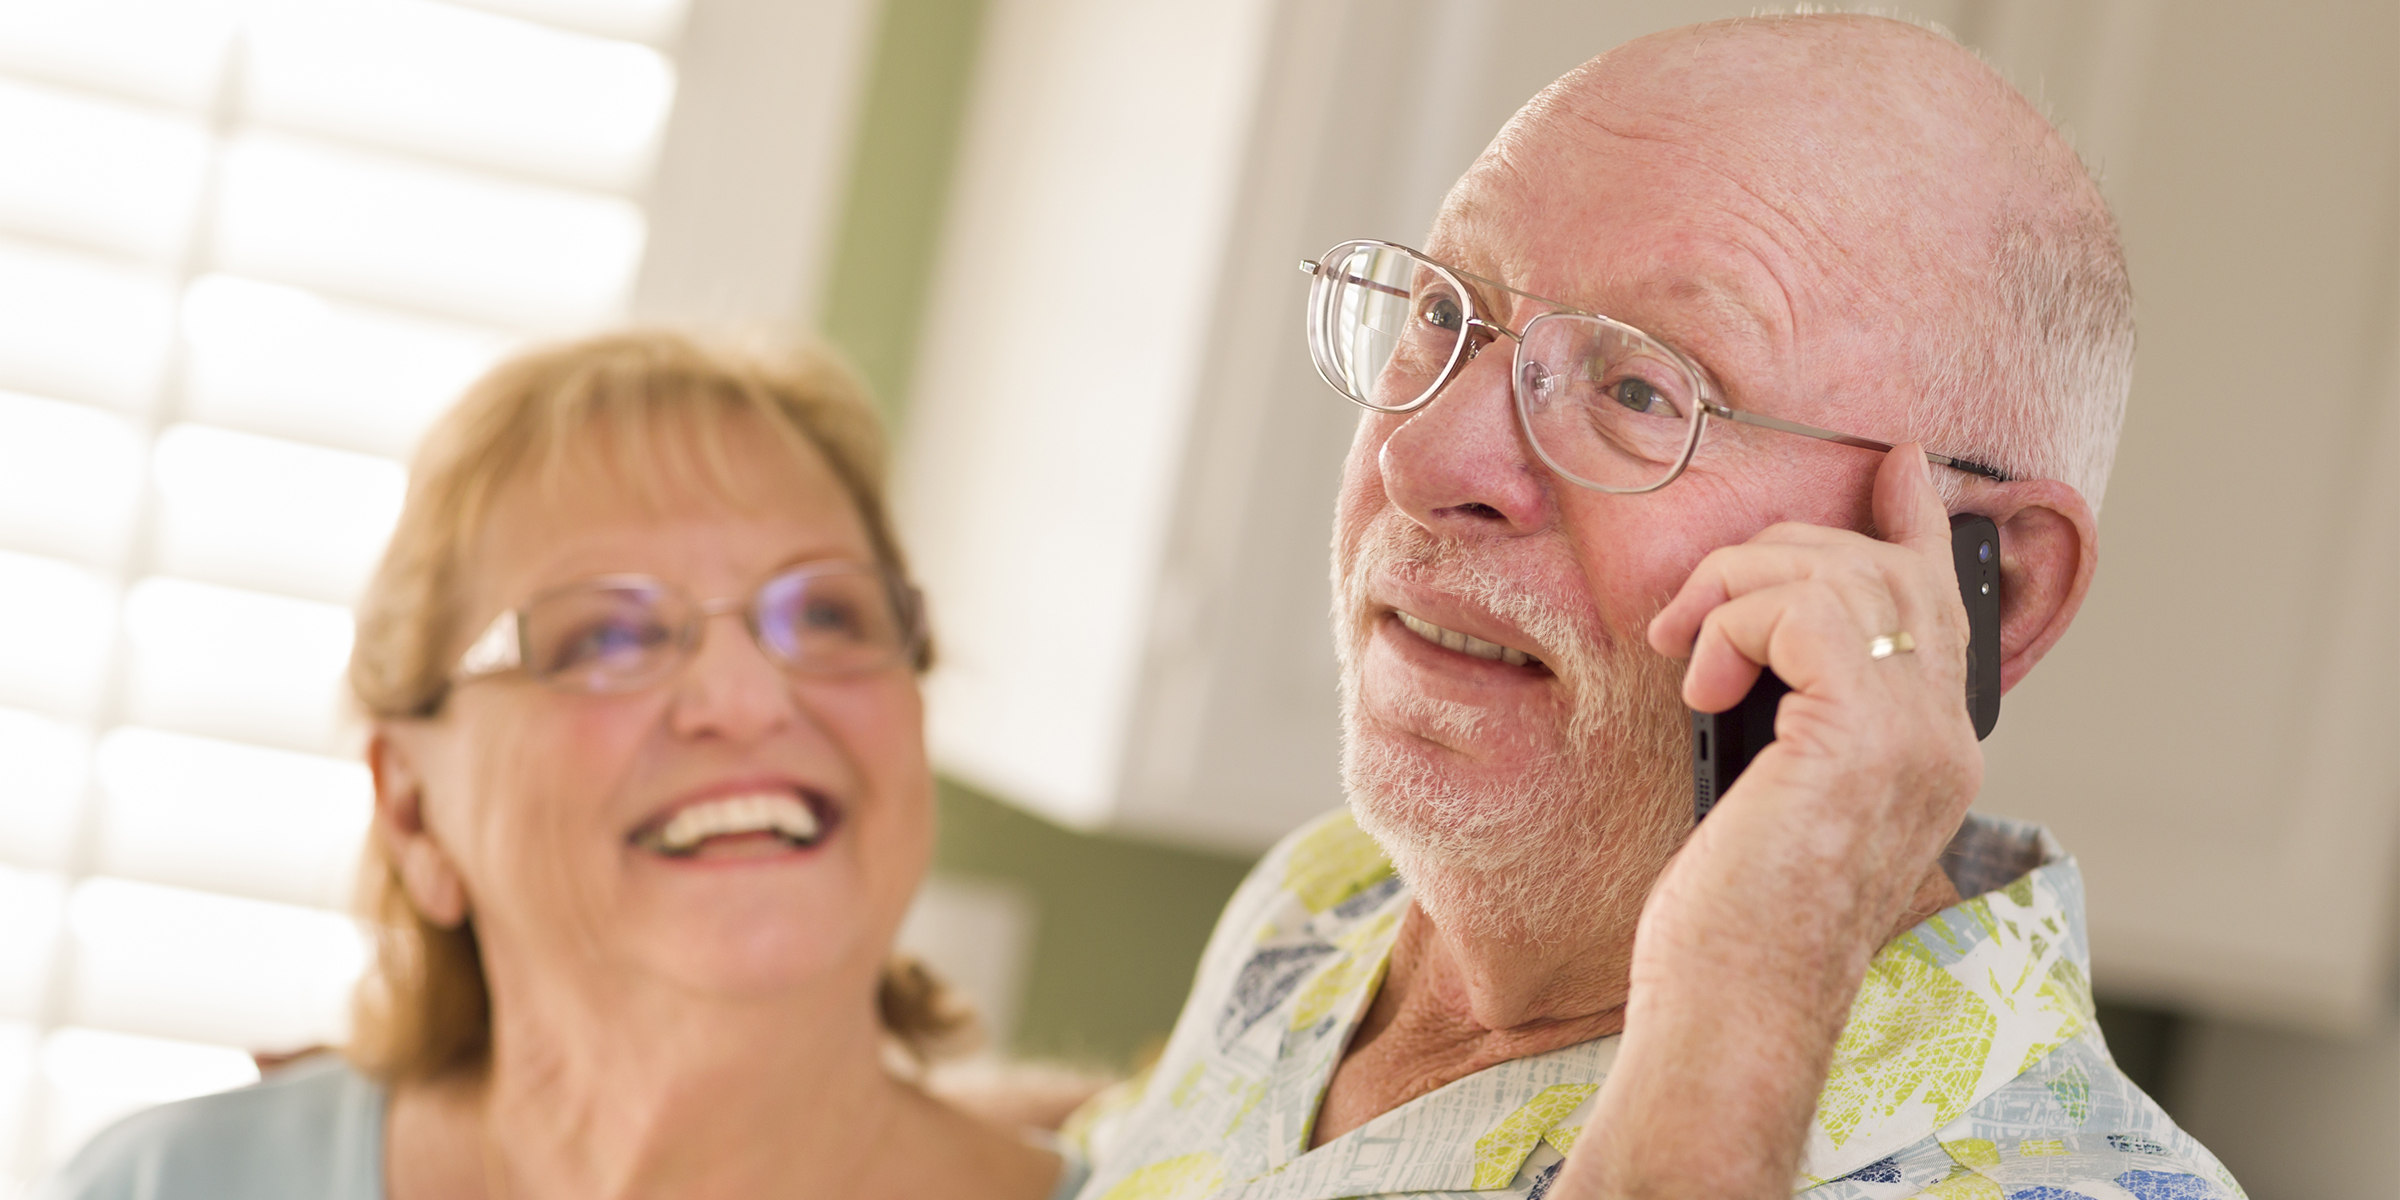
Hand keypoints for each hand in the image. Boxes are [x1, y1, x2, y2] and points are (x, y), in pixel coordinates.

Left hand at [1553, 445, 1983, 1198]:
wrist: (1732, 1007)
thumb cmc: (1730, 924)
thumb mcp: (1772, 795)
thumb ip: (1795, 717)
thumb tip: (1750, 647)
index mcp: (1931, 755)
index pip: (1942, 609)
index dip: (1913, 523)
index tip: (1890, 464)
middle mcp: (1943, 740)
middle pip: (1892, 572)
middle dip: (1782, 552)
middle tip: (1694, 601)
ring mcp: (1915, 736)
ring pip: (1844, 572)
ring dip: (1739, 584)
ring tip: (1683, 646)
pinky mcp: (1860, 732)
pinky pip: (1803, 607)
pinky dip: (1733, 621)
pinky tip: (1700, 676)